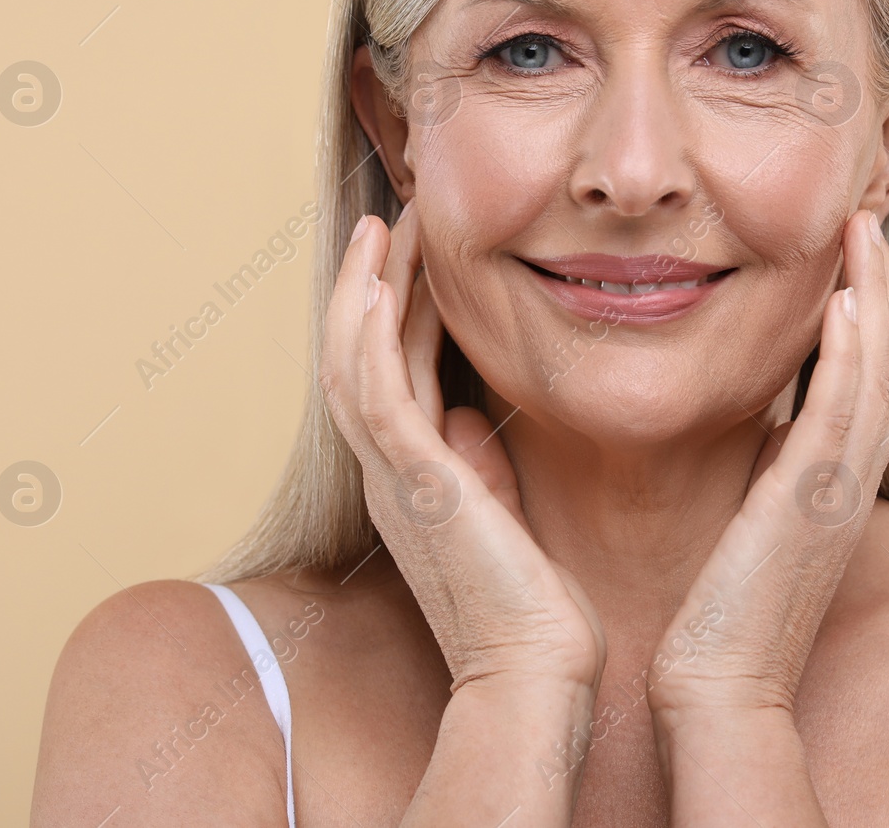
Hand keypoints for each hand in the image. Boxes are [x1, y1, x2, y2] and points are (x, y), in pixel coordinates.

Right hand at [317, 201, 606, 697]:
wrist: (536, 671)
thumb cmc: (533, 606)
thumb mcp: (501, 514)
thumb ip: (479, 464)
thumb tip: (470, 416)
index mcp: (412, 479)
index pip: (392, 373)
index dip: (400, 309)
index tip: (421, 252)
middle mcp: (390, 473)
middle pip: (359, 355)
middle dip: (373, 281)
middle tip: (396, 217)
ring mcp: (394, 478)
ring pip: (352, 362)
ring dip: (364, 289)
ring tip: (384, 226)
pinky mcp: (414, 484)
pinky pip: (375, 393)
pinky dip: (371, 334)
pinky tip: (382, 282)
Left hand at [646, 208, 888, 718]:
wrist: (720, 688)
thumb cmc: (721, 614)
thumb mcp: (760, 523)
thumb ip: (773, 469)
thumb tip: (761, 421)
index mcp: (842, 487)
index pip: (879, 384)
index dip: (879, 315)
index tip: (853, 258)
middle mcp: (854, 484)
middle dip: (887, 287)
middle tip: (864, 222)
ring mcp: (839, 494)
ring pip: (883, 375)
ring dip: (877, 297)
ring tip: (859, 232)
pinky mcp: (808, 505)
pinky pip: (843, 414)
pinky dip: (851, 352)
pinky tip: (843, 300)